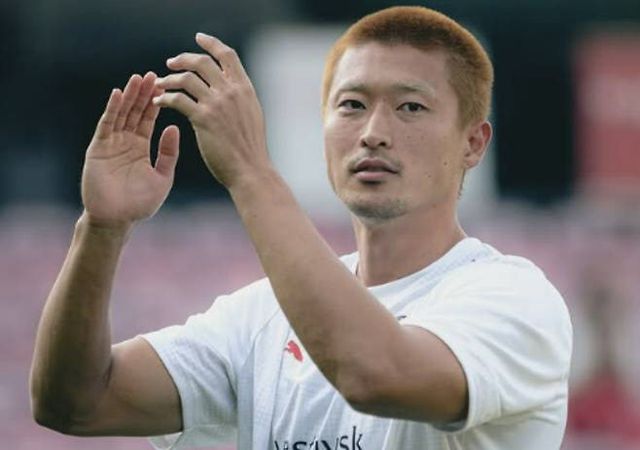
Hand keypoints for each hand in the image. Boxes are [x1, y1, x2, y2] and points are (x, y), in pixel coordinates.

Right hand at [82, 72, 179, 227]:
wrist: (116, 220)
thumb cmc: (140, 203)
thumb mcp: (162, 177)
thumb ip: (169, 153)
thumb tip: (174, 127)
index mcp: (141, 147)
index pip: (149, 119)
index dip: (156, 103)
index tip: (167, 86)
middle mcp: (125, 141)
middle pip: (135, 112)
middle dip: (144, 94)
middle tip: (154, 74)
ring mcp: (111, 143)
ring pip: (121, 114)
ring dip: (129, 96)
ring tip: (138, 78)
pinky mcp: (98, 148)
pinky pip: (106, 126)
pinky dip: (112, 110)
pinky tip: (119, 95)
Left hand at [153, 33, 269, 188]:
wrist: (251, 170)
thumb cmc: (250, 149)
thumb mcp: (252, 114)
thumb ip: (240, 97)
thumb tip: (230, 86)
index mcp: (245, 88)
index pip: (227, 55)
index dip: (211, 43)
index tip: (199, 38)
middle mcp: (231, 92)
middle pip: (202, 62)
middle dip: (183, 59)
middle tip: (171, 63)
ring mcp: (217, 104)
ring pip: (187, 78)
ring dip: (169, 79)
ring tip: (160, 84)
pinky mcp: (204, 119)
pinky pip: (178, 100)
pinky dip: (165, 98)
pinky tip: (159, 102)